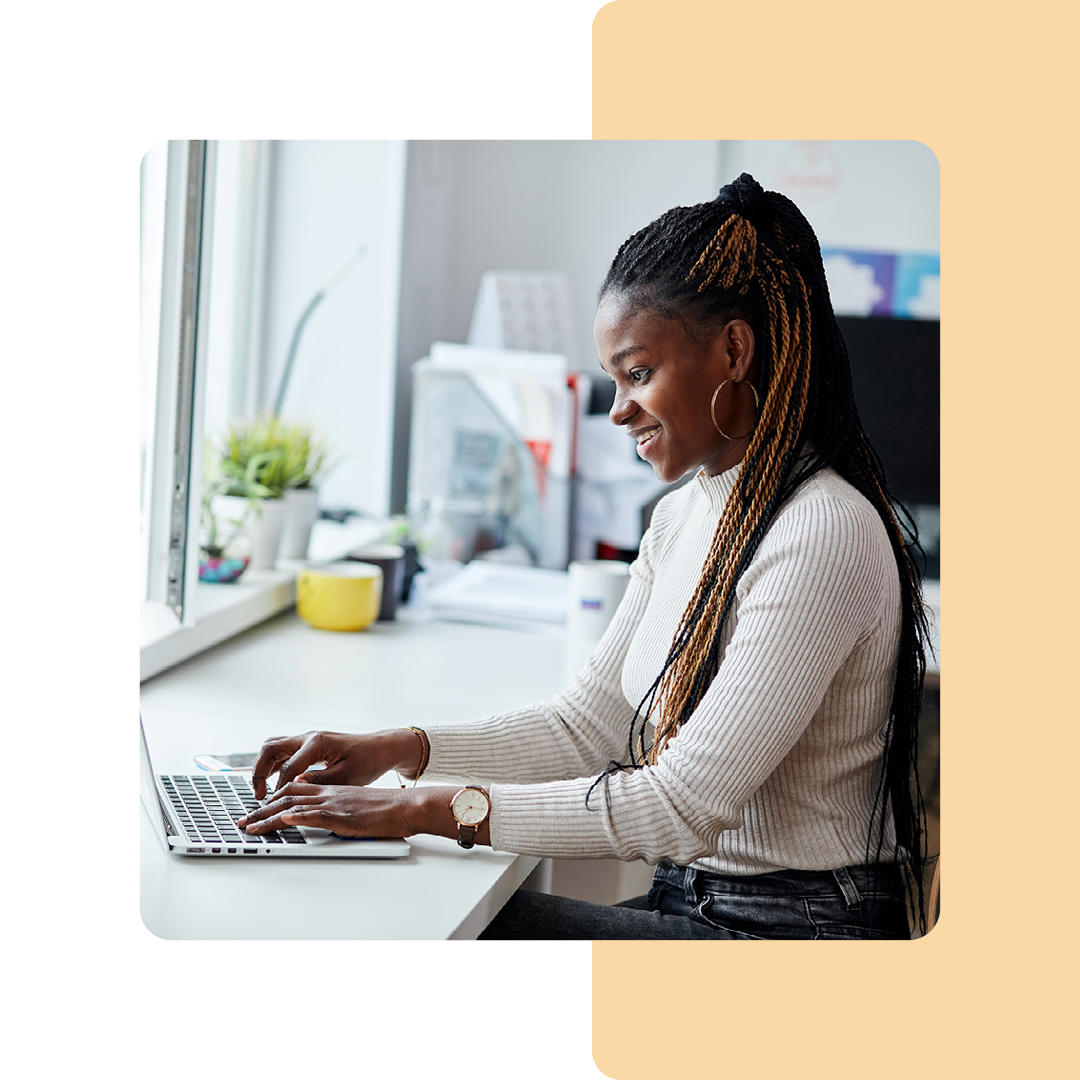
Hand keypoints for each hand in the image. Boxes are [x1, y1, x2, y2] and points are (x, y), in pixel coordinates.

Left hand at [238, 782, 420, 838]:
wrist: (406, 806)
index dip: (272, 800)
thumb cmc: (386, 809)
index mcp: (332, 790)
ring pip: (295, 807)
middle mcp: (329, 793)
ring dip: (269, 818)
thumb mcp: (356, 807)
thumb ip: (337, 811)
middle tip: (242, 822)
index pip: (294, 790)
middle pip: (287, 797)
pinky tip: (284, 820)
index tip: (256, 811)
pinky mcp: (344, 816)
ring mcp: (335, 804)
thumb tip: (324, 822)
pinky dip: (298, 817)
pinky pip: (317, 814)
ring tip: (250, 827)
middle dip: (261, 811)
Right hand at [250, 729, 417, 798]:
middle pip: (270, 748)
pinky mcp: (309, 745)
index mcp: (317, 744)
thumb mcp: (347, 775)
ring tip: (262, 791)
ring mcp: (307, 739)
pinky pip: (283, 751)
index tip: (272, 807)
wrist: (380, 748)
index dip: (278, 790)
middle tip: (258, 796)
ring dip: (263, 766)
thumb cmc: (368, 761)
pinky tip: (275, 782)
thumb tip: (296, 784)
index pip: (287, 768)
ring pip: (273, 746)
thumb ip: (320, 780)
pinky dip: (274, 764)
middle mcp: (308, 738)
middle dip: (259, 772)